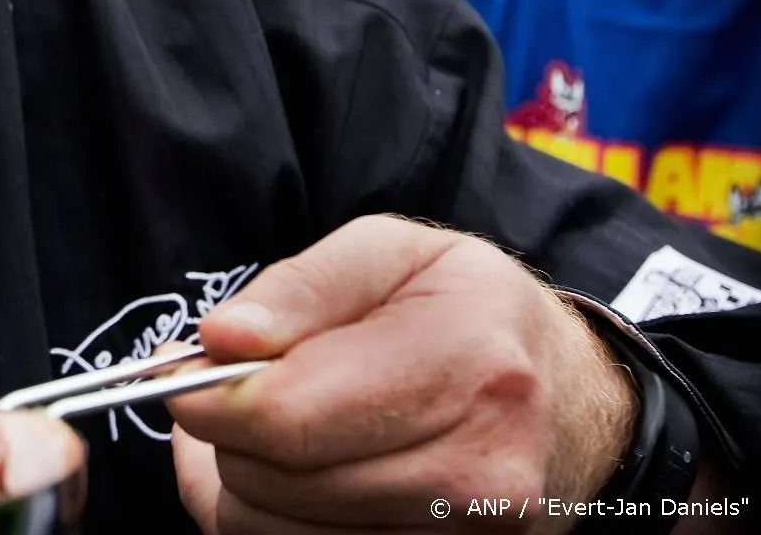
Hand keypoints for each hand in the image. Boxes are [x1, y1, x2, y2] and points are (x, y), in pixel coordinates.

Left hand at [165, 215, 634, 532]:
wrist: (575, 404)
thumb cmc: (469, 313)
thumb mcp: (393, 253)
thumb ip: (301, 287)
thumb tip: (221, 340)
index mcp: (468, 365)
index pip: (288, 416)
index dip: (210, 398)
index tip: (186, 376)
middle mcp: (479, 470)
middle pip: (273, 483)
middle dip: (228, 436)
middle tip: (236, 394)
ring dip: (245, 484)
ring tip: (273, 430)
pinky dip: (277, 521)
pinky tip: (297, 475)